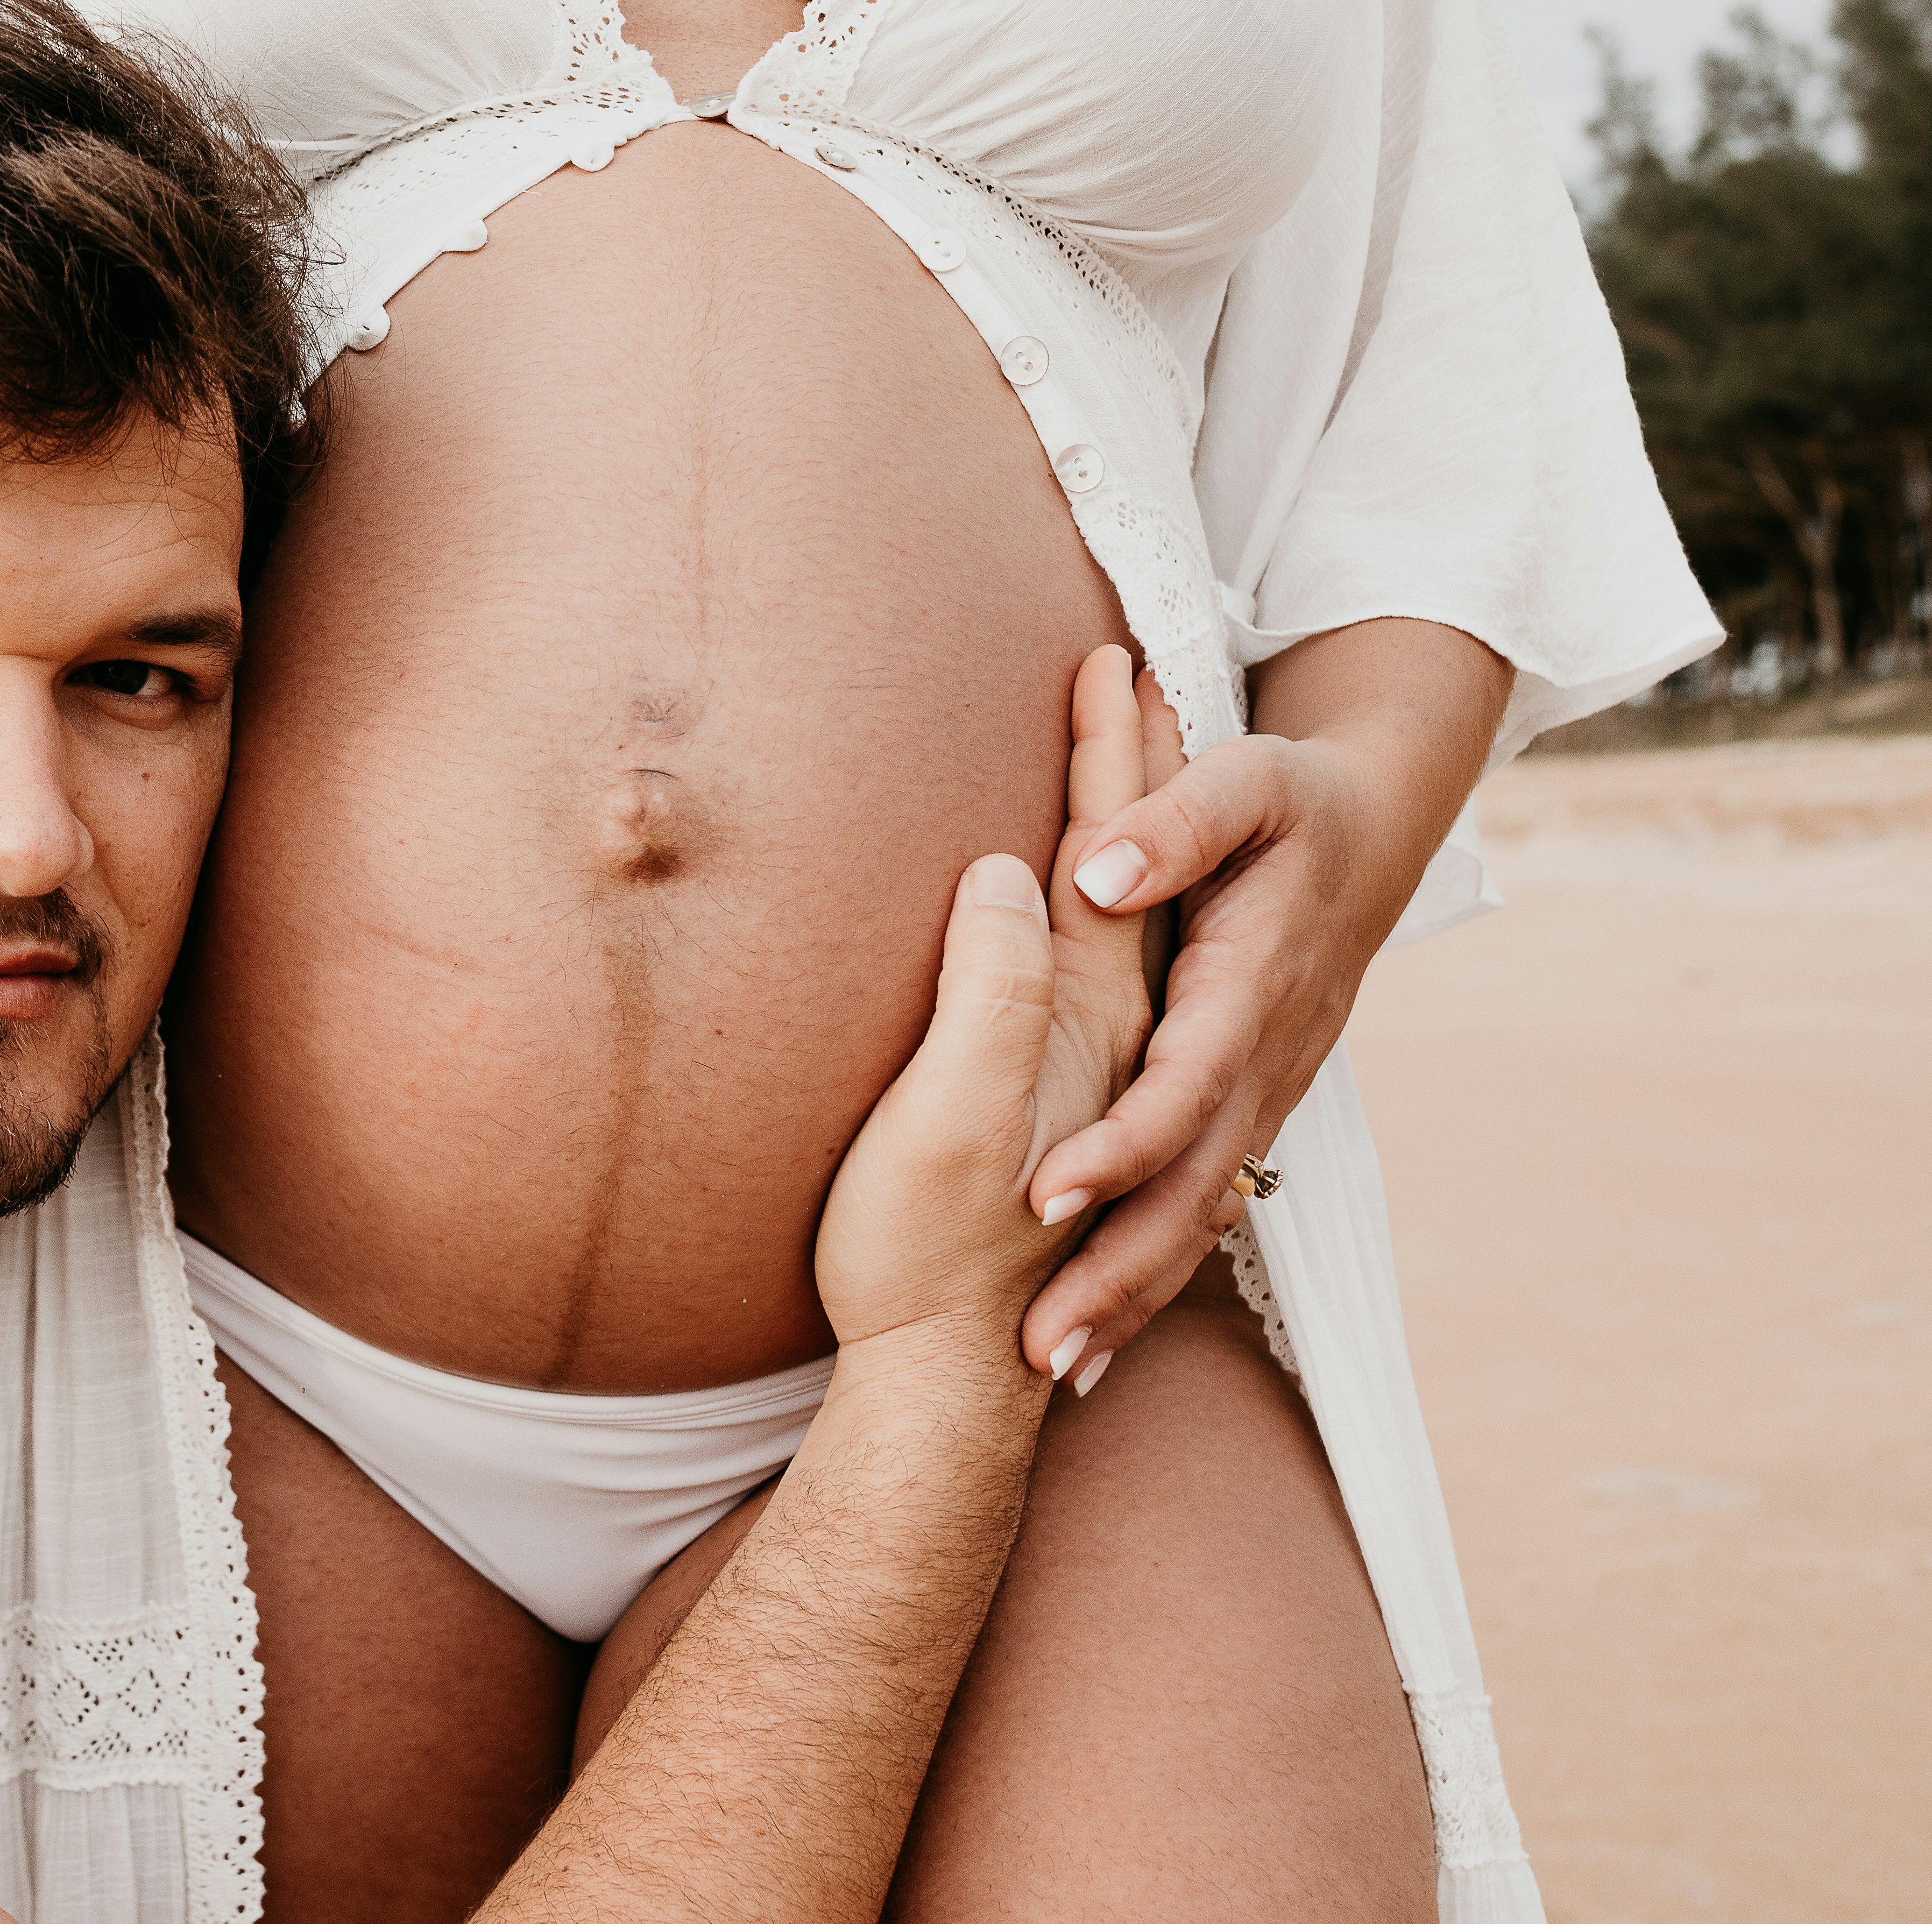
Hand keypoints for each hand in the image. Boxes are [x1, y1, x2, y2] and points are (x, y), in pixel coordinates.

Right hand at [815, 650, 1155, 1364]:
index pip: (1098, 858)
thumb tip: (1020, 873)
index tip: (1103, 659)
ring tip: (1127, 757)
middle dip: (1130, 773)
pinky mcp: (1056, 1117)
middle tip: (1134, 673)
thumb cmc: (918, 1253)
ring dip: (1122, 841)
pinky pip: (1107, 994)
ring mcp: (1088, 1081)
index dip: (1102, 760)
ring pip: (1125, 933)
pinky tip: (1093, 932)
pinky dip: (1112, 931)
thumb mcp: (946, 1115)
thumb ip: (992, 990)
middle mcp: (1104, 1041)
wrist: (939, 1393)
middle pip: (1127, 882)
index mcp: (1079, 1024)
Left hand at [1016, 618, 1510, 1382]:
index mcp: (1253, 989)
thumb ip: (1174, 824)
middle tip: (1039, 1349)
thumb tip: (1094, 873)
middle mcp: (1265, 1060)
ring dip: (1133, 1293)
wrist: (1375, 827)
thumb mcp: (1247, 781)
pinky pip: (1205, 1201)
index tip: (1042, 1197)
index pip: (1183, 1087)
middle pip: (1191, 1186)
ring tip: (1056, 1370)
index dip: (1120, 1145)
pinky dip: (1157, 1267)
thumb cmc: (1297, 798)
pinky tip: (1102, 1329)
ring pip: (1200, 1212)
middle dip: (1120, 1272)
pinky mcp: (1252, 1104)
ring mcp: (1265, 1092)